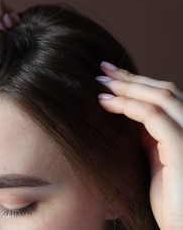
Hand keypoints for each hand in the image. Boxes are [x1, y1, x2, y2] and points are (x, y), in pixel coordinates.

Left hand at [97, 61, 182, 228]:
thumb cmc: (168, 199)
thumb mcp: (154, 158)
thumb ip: (146, 135)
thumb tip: (125, 114)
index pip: (163, 95)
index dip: (137, 82)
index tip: (110, 75)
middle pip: (163, 90)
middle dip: (130, 78)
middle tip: (102, 69)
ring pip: (160, 97)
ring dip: (126, 87)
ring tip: (100, 82)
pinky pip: (153, 117)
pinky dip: (127, 106)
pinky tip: (105, 103)